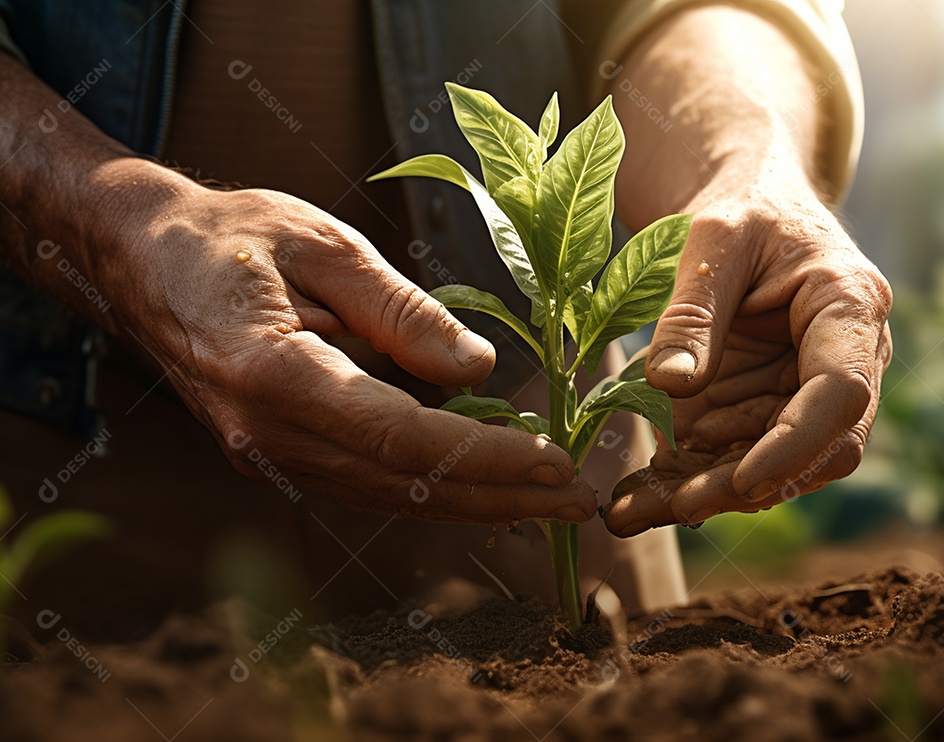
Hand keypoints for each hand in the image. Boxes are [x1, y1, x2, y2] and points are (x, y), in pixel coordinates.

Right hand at [112, 173, 594, 523]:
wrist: (139, 260)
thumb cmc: (227, 235)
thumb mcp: (322, 245)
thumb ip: (400, 311)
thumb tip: (476, 369)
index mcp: (273, 375)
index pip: (402, 438)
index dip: (486, 456)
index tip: (555, 462)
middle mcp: (266, 435)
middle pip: (404, 483)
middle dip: (498, 495)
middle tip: (576, 501)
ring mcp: (265, 455)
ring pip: (388, 494)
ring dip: (473, 500)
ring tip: (547, 500)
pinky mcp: (275, 455)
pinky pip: (366, 481)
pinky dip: (431, 486)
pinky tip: (482, 485)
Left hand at [603, 173, 891, 536]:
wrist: (751, 208)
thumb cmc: (743, 209)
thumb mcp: (712, 241)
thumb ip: (694, 311)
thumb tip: (671, 384)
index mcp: (848, 308)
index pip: (840, 393)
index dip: (795, 446)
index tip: (742, 482)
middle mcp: (845, 361)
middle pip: (814, 449)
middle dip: (744, 484)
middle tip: (673, 505)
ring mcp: (805, 391)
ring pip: (769, 466)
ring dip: (704, 494)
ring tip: (629, 513)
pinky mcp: (766, 408)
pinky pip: (731, 456)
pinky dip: (684, 479)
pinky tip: (633, 499)